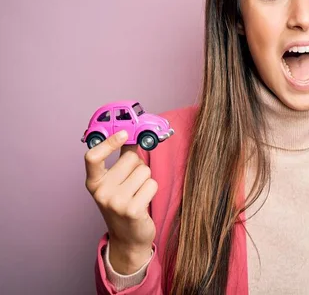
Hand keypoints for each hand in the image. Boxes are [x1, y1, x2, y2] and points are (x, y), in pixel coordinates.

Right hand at [84, 130, 157, 273]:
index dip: (108, 142)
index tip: (124, 134)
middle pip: (130, 158)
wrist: (128, 238)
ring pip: (144, 171)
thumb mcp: (115, 183)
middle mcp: (101, 192)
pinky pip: (152, 184)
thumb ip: (121, 161)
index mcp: (94, 183)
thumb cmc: (123, 204)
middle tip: (133, 183)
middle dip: (137, 166)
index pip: (92, 157)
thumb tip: (132, 137)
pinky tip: (143, 201)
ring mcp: (116, 202)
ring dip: (146, 179)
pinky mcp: (132, 210)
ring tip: (138, 194)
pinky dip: (152, 190)